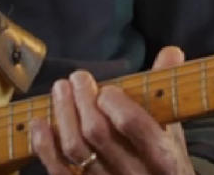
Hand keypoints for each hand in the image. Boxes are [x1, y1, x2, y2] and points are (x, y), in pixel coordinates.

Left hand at [30, 47, 191, 174]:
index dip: (113, 101)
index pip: (132, 124)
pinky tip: (40, 123)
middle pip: (97, 133)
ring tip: (60, 90)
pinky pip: (59, 171)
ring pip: (75, 149)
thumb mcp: (173, 129)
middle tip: (76, 78)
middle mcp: (134, 172)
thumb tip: (171, 52)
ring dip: (62, 114)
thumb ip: (167, 91)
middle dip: (82, 99)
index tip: (106, 88)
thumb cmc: (166, 161)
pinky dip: (45, 146)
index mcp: (162, 154)